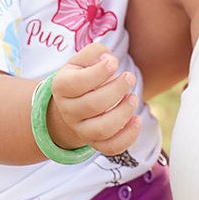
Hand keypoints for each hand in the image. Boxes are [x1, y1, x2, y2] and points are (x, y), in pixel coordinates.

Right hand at [47, 41, 141, 155]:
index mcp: (61, 87)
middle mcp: (68, 111)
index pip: (78, 83)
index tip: (114, 63)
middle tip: (129, 77)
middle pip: (93, 105)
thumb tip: (108, 60)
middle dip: (116, 90)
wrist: (71, 105)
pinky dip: (128, 136)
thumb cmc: (81, 76)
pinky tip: (136, 120)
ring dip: (123, 113)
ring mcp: (80, 130)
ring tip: (133, 98)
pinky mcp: (95, 143)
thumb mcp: (82, 60)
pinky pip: (111, 147)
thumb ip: (95, 52)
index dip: (99, 72)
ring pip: (102, 129)